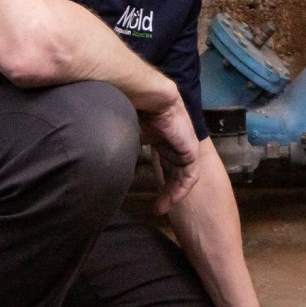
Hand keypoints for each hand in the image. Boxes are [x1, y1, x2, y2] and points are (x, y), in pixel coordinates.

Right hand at [139, 95, 199, 213]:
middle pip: (175, 172)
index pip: (166, 163)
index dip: (160, 180)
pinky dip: (182, 188)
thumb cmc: (137, 109)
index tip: (149, 192)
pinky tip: (172, 198)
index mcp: (163, 138)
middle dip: (167, 192)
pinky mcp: (191, 149)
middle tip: (157, 208)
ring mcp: (185, 146)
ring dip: (173, 193)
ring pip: (183, 176)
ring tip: (161, 208)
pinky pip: (190, 174)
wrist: (152, 98)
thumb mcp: (132, 132)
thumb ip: (129, 144)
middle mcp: (175, 143)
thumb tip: (114, 157)